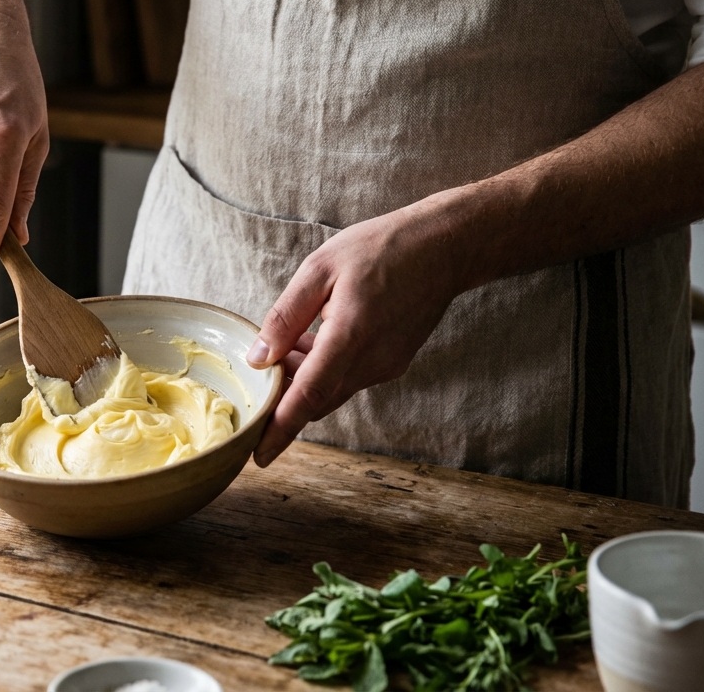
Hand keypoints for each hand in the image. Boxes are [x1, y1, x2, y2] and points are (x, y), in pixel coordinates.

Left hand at [246, 205, 470, 466]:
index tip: (259, 456)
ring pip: (332, 388)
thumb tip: (260, 357)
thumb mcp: (319, 269)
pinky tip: (315, 337)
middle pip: (316, 399)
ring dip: (305, 376)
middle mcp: (371, 362)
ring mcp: (386, 366)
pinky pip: (350, 377)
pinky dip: (326, 367)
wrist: (444, 248)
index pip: (309, 397)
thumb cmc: (380, 249)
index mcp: (349, 338)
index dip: (281, 429)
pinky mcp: (393, 362)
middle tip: (263, 367)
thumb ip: (286, 317)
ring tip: (290, 340)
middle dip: (286, 394)